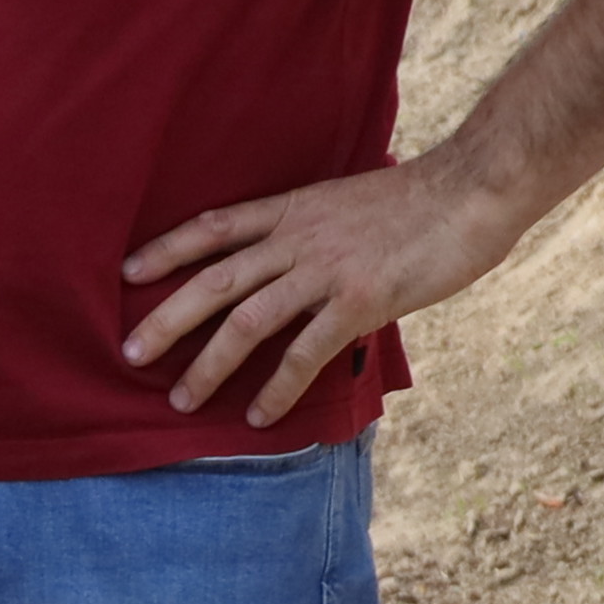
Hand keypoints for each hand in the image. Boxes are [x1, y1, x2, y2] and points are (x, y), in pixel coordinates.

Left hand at [118, 149, 534, 425]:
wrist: (475, 187)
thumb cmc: (422, 199)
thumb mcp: (350, 203)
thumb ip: (317, 232)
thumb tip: (299, 265)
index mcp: (294, 210)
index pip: (215, 226)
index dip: (168, 248)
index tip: (128, 271)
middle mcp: (299, 238)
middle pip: (214, 280)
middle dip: (166, 318)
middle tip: (127, 352)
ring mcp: (326, 270)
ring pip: (247, 321)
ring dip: (208, 364)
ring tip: (181, 399)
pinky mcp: (359, 300)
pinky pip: (305, 353)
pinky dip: (277, 388)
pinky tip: (258, 416)